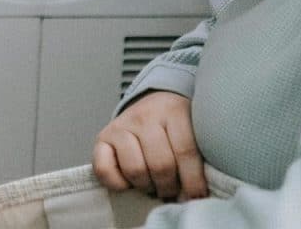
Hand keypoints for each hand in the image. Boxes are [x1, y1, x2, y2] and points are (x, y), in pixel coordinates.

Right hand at [93, 91, 207, 201]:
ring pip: (135, 170)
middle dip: (169, 187)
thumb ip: (195, 156)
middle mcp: (145, 116)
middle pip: (161, 165)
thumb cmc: (175, 125)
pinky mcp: (102, 137)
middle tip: (173, 191)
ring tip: (154, 186)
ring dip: (147, 187)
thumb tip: (195, 195)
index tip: (198, 197)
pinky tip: (130, 183)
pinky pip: (104, 170)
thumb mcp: (193, 129)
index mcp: (174, 111)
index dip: (193, 181)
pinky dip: (118, 184)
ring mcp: (121, 125)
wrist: (152, 103)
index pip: (186, 151)